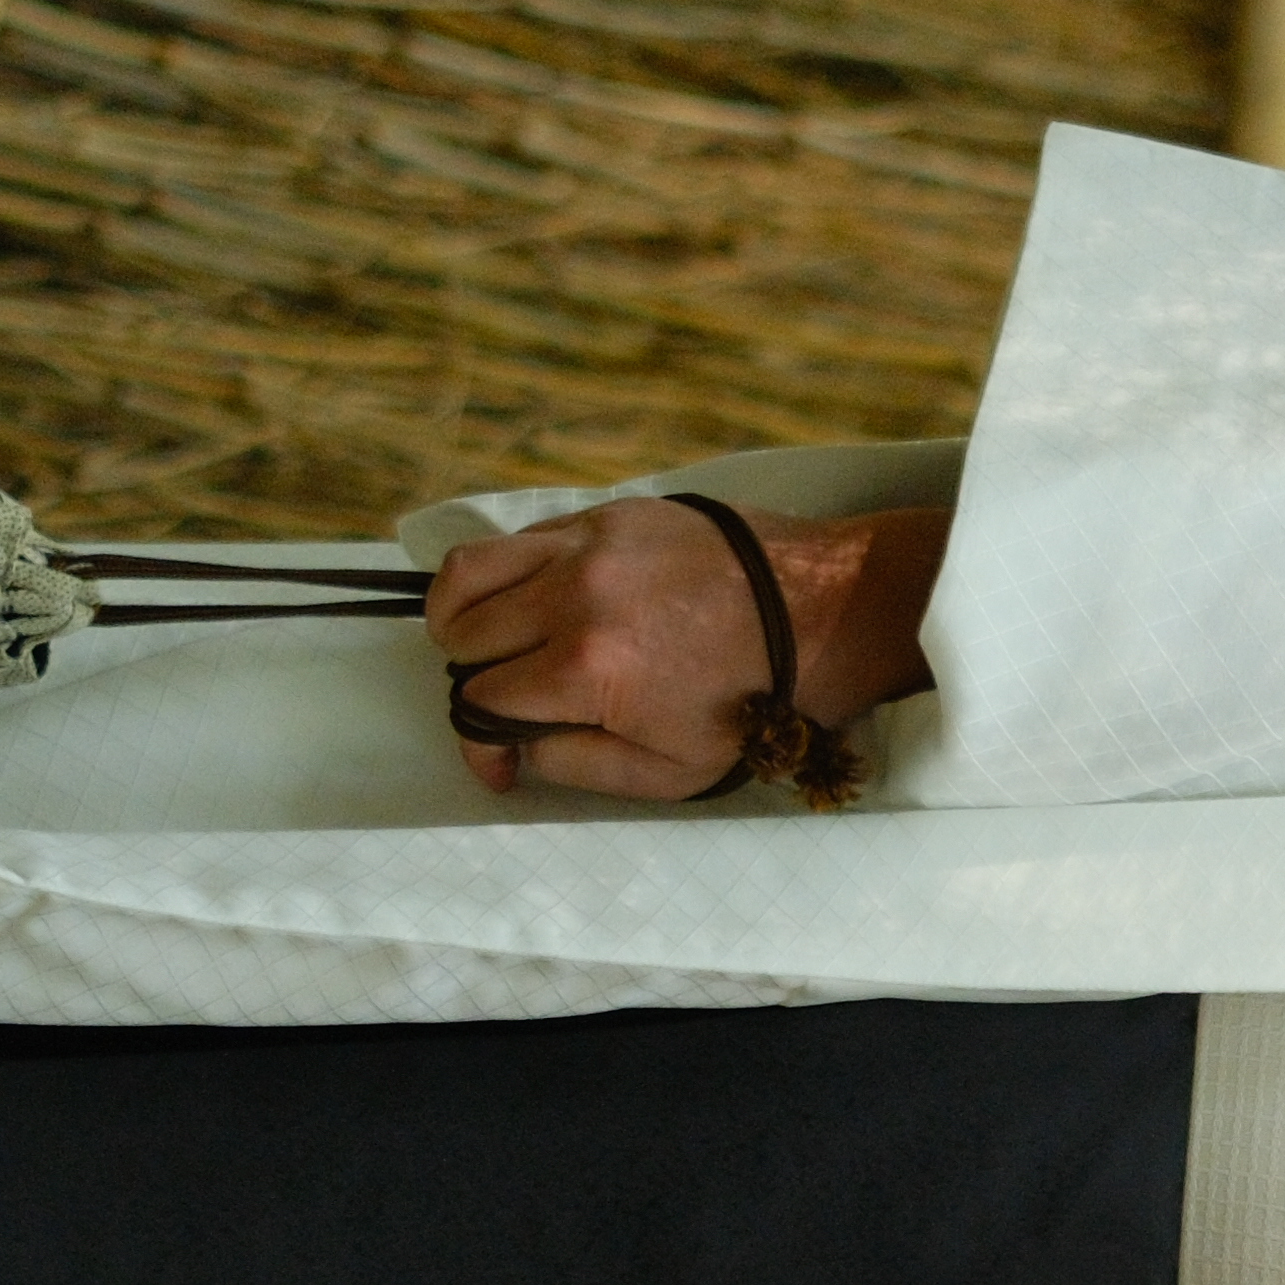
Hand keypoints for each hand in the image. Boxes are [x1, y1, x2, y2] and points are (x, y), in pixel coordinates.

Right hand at [428, 494, 936, 799]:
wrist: (822, 615)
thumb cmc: (753, 705)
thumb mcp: (669, 770)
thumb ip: (576, 765)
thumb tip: (515, 752)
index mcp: (583, 668)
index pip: (480, 701)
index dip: (480, 743)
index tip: (500, 762)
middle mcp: (569, 596)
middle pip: (463, 634)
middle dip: (470, 680)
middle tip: (503, 700)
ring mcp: (584, 544)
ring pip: (469, 569)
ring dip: (462, 613)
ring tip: (485, 641)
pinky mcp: (605, 513)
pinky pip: (521, 539)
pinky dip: (508, 573)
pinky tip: (536, 602)